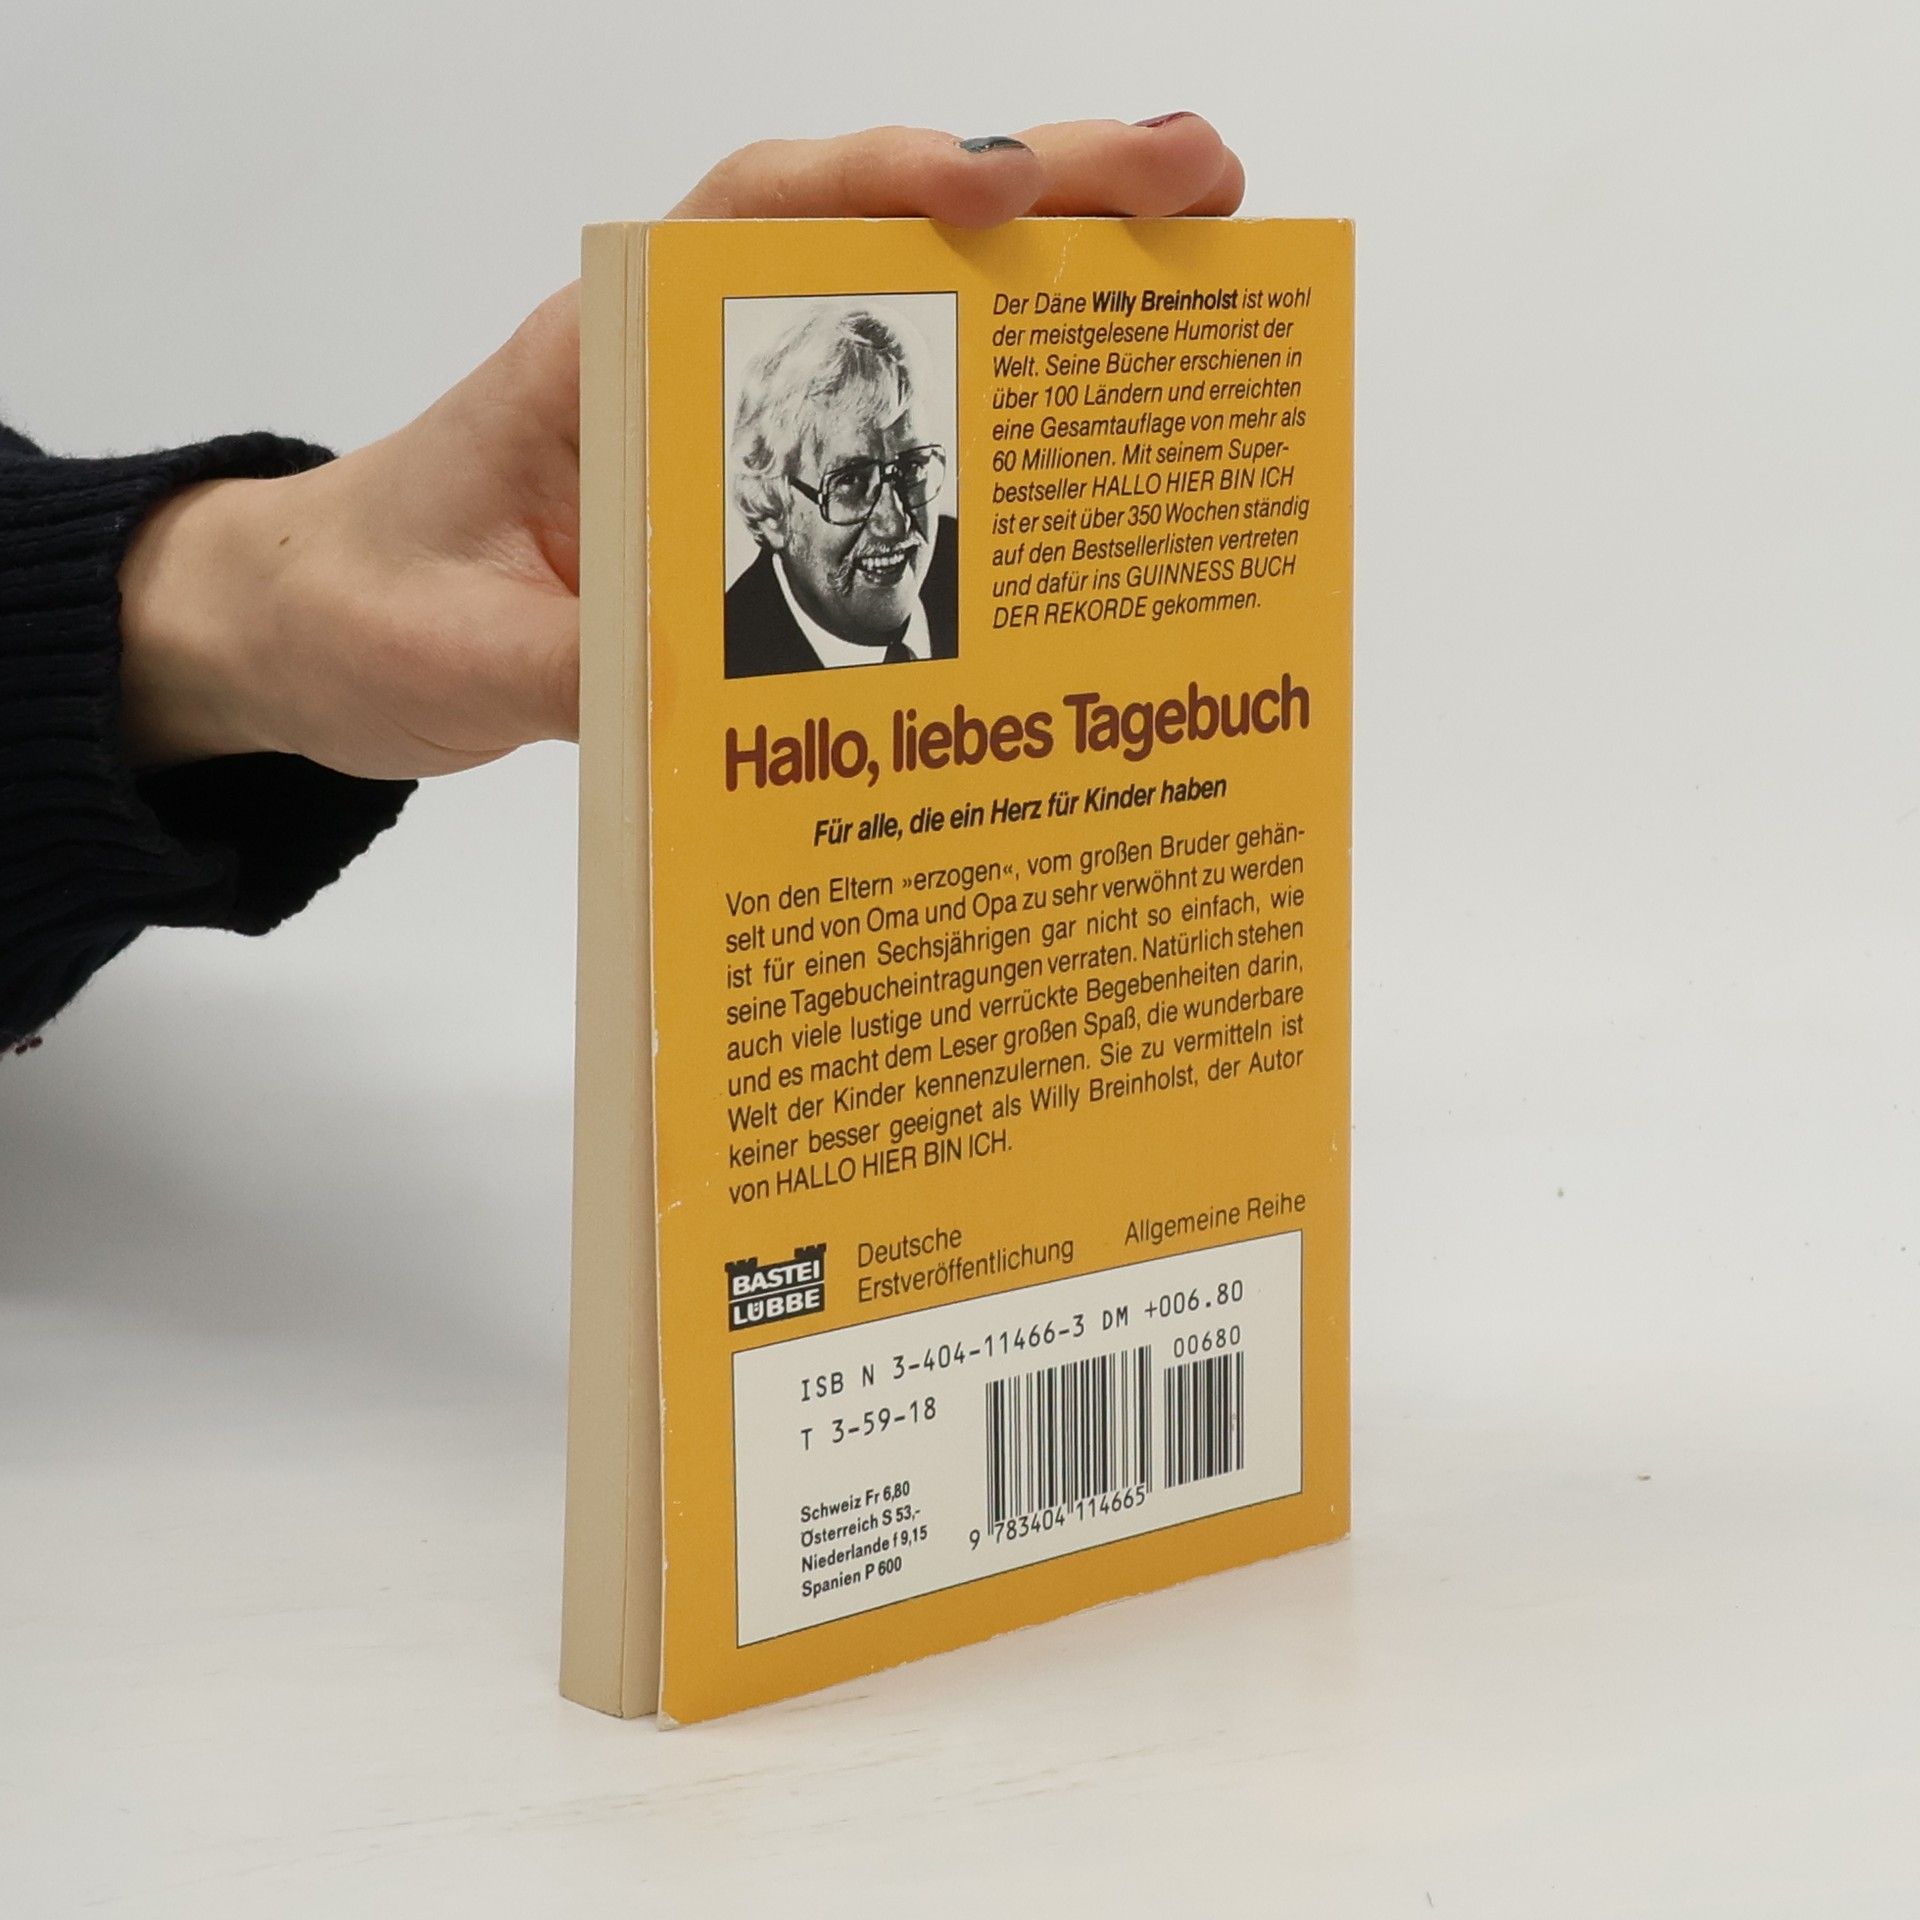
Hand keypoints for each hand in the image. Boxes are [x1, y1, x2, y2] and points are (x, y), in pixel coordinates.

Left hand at [117, 119, 1244, 778]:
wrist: (324, 635)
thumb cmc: (369, 609)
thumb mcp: (454, 651)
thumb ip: (576, 666)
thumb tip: (726, 698)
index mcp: (600, 355)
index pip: (750, 224)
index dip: (878, 188)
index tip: (995, 190)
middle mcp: (686, 363)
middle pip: (874, 243)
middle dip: (1040, 198)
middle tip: (1199, 182)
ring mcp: (733, 425)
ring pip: (909, 322)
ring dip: (1054, 288)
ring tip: (1203, 265)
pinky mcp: (755, 497)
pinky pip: (895, 435)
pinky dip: (1001, 414)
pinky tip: (1098, 428)